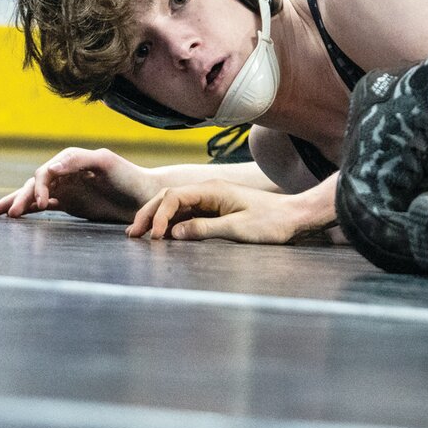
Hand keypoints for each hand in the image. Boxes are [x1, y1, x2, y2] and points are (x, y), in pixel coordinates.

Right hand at [0, 147, 158, 223]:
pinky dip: (29, 210)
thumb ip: (79, 161)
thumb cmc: (129, 177)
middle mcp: (65, 173)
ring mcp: (66, 189)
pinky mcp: (69, 204)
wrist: (145, 197)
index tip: (42, 203)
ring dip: (17, 202)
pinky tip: (15, 217)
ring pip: (34, 195)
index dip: (39, 186)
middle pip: (35, 184)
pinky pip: (43, 206)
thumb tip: (51, 167)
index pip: (45, 172)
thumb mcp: (106, 163)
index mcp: (71, 161)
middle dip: (20, 197)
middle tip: (7, 213)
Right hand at [126, 181, 331, 243]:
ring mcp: (212, 199)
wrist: (295, 218)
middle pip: (169, 197)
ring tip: (140, 235)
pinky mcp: (216, 210)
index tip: (155, 238)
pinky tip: (163, 235)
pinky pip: (187, 213)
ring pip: (176, 205)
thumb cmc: (271, 223)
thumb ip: (204, 229)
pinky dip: (171, 223)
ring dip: (157, 218)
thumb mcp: (238, 229)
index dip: (159, 216)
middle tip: (132, 234)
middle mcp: (209, 191)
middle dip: (149, 214)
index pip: (174, 197)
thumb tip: (174, 233)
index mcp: (213, 189)